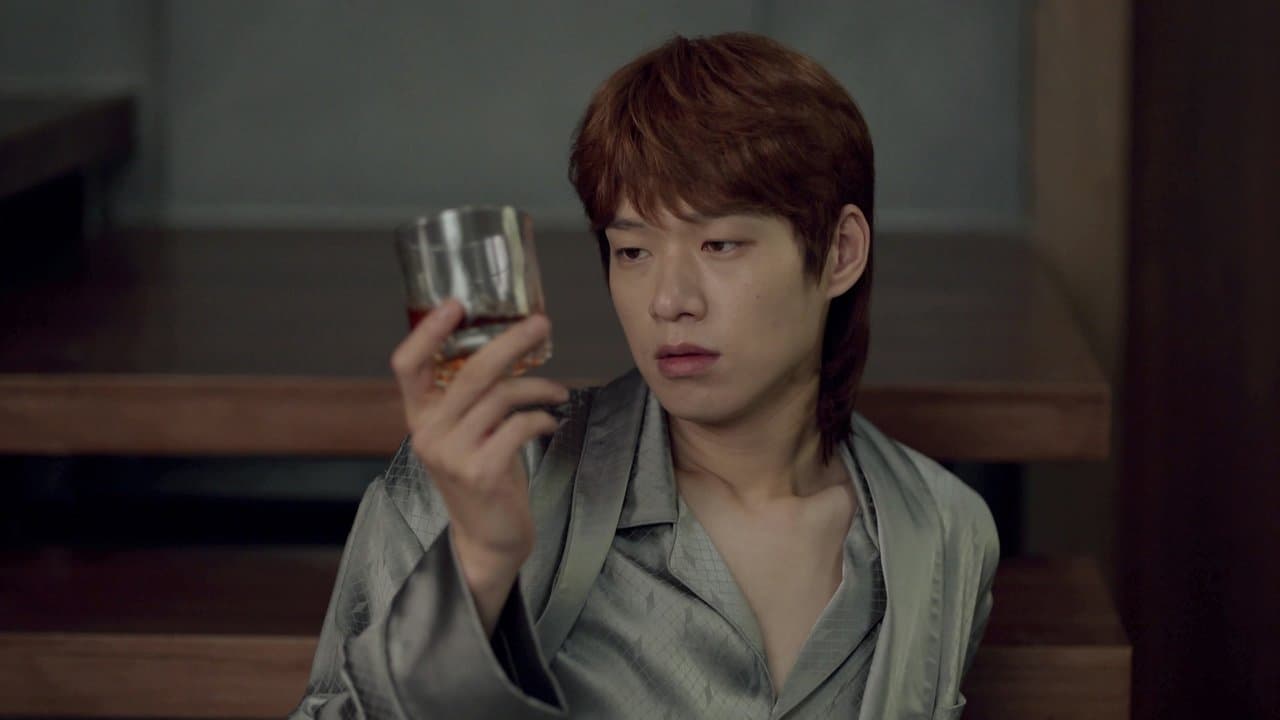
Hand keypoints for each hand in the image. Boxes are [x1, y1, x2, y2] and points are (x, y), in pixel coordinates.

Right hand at [390, 299, 567, 632]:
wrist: (487, 539)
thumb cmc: (483, 476)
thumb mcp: (466, 434)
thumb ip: (473, 398)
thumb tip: (511, 346)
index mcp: (420, 417)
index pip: (407, 365)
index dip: (427, 331)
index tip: (456, 304)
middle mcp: (429, 433)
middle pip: (469, 370)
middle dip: (510, 341)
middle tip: (541, 324)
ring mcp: (452, 454)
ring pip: (501, 396)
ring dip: (538, 386)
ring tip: (559, 389)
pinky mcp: (481, 471)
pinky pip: (518, 426)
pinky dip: (541, 417)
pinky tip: (550, 421)